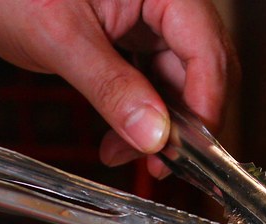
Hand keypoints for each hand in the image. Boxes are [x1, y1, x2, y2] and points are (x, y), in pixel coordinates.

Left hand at [0, 0, 238, 176]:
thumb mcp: (59, 39)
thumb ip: (111, 87)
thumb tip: (154, 135)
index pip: (206, 47)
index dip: (206, 102)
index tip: (190, 148)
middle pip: (202, 67)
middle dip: (185, 120)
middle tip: (164, 163)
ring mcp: (152, 18)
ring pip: (180, 80)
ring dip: (160, 125)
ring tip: (128, 155)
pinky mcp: (137, 37)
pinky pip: (154, 80)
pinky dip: (141, 113)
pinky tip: (121, 140)